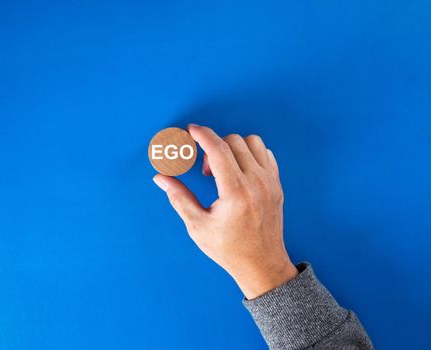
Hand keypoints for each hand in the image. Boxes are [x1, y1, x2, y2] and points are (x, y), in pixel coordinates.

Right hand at [153, 124, 297, 298]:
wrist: (262, 264)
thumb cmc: (229, 249)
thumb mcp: (198, 226)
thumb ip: (179, 198)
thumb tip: (161, 178)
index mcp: (236, 192)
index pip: (219, 150)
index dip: (202, 135)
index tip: (191, 130)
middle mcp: (256, 183)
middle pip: (233, 142)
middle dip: (213, 147)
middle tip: (206, 173)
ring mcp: (270, 182)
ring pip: (252, 142)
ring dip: (233, 148)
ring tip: (224, 170)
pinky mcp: (277, 184)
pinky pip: (265, 153)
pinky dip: (250, 154)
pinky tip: (239, 172)